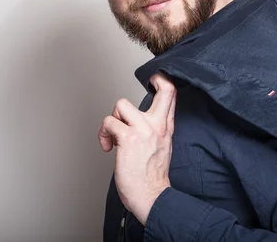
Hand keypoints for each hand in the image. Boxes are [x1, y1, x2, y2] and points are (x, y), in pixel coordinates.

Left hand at [98, 72, 176, 224]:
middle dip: (155, 80)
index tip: (156, 80)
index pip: (172, 95)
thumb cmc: (152, 176)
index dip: (164, 81)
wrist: (151, 196)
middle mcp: (157, 125)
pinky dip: (104, 134)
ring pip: (122, 104)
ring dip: (113, 118)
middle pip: (164, 89)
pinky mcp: (128, 138)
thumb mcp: (164, 147)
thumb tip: (142, 119)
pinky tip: (108, 146)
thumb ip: (157, 129)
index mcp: (166, 127)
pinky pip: (109, 122)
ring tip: (113, 133)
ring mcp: (143, 130)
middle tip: (149, 82)